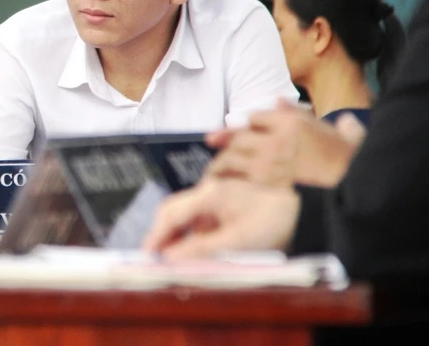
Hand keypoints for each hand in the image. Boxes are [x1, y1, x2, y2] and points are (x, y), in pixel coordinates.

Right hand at [142, 179, 300, 259]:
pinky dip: (190, 235)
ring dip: (174, 236)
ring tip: (172, 259)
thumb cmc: (273, 220)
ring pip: (183, 215)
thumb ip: (201, 249)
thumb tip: (169, 259)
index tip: (146, 257)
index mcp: (208, 194)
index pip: (169, 214)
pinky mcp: (222, 206)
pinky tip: (194, 250)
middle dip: (160, 235)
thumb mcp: (238, 240)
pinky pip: (197, 219)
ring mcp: (214, 198)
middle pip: (171, 211)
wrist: (304, 208)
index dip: (154, 236)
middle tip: (155, 260)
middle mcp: (207, 192)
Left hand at [205, 101, 361, 187]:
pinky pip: (234, 179)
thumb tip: (279, 99)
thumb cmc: (348, 162)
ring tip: (213, 170)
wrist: (357, 190)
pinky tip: (217, 185)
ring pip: (231, 156)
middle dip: (226, 141)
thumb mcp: (327, 130)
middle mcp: (276, 139)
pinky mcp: (264, 185)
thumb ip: (300, 114)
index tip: (238, 132)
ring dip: (220, 163)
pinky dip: (223, 181)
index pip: (255, 117)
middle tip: (214, 145)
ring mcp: (268, 162)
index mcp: (292, 123)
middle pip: (239, 136)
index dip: (247, 126)